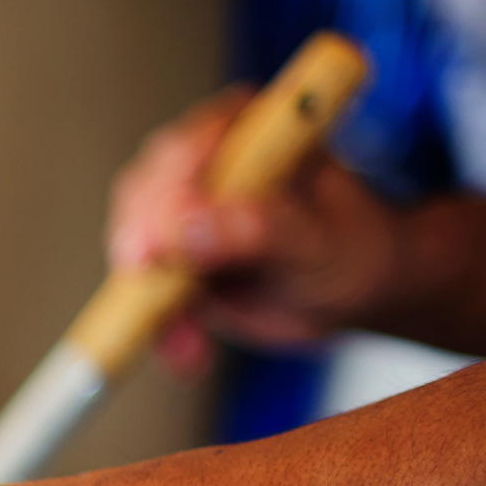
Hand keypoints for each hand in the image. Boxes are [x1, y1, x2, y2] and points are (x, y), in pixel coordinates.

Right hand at [108, 88, 408, 375]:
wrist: (351, 294)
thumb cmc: (351, 250)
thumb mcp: (318, 241)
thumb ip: (260, 230)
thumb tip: (188, 228)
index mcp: (251, 130)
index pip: (192, 144)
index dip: (168, 186)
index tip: (159, 236)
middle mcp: (206, 164)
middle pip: (145, 191)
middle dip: (142, 243)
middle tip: (148, 280)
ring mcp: (180, 215)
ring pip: (134, 245)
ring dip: (146, 298)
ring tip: (190, 344)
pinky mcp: (169, 262)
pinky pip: (141, 294)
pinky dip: (158, 328)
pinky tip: (190, 354)